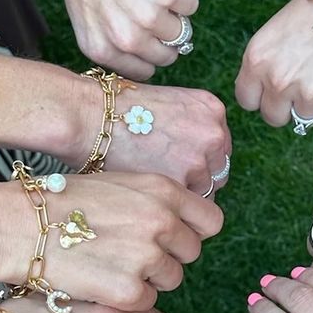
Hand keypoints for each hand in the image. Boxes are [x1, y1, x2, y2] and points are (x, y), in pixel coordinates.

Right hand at [0, 171, 223, 310]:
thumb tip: (179, 222)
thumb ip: (154, 201)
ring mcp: (148, 258)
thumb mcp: (118, 183)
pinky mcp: (129, 291)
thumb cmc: (62, 202)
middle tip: (132, 254)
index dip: (193, 231)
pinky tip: (100, 280)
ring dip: (148, 278)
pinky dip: (127, 298)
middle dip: (168, 256)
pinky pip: (146, 302)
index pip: (210, 221)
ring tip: (110, 264)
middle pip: (191, 253)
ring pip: (170, 280)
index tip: (176, 237)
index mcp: (163, 190)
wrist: (19, 225)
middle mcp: (162, 222)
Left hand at [38, 0, 197, 78]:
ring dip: (175, 13)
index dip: (150, 53)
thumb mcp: (88, 15)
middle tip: (156, 10)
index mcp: (100, 49)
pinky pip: (191, 5)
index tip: (150, 37)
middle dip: (166, 36)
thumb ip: (112, 38)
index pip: (144, 72)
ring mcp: (148, 18)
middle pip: (167, 56)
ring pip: (182, 32)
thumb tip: (149, 48)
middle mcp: (124, 40)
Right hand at [90, 81, 230, 195]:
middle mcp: (213, 133)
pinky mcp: (182, 183)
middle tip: (170, 187)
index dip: (201, 162)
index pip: (220, 148)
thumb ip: (190, 128)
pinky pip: (187, 207)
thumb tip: (198, 159)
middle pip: (218, 172)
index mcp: (212, 110)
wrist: (92, 117)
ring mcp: (200, 159)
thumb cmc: (118, 112)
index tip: (183, 170)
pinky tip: (153, 198)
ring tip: (158, 193)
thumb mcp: (168, 105)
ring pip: (205, 192)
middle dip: (197, 181)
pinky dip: (173, 207)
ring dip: (185, 197)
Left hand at [236, 0, 312, 131]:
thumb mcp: (279, 30)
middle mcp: (278, 80)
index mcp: (257, 58)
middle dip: (288, 105)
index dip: (263, 96)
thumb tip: (271, 93)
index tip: (275, 90)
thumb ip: (270, 63)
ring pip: (305, 119)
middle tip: (307, 84)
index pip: (247, 99)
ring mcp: (309, 94)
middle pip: (274, 117)